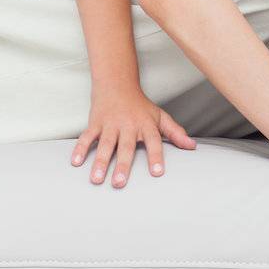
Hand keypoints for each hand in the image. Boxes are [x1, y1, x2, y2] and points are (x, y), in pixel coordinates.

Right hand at [71, 86, 195, 186]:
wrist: (118, 85)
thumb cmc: (141, 106)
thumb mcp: (160, 117)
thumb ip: (175, 132)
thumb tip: (192, 147)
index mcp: (146, 125)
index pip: (154, 142)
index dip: (156, 157)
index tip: (157, 173)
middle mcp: (129, 125)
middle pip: (126, 147)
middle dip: (122, 165)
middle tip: (119, 183)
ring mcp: (111, 124)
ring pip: (105, 144)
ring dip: (100, 162)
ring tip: (96, 179)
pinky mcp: (96, 123)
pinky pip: (87, 137)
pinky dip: (81, 148)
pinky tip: (76, 162)